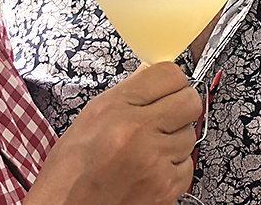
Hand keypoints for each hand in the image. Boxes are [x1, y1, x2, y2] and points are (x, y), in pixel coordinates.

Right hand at [27, 62, 201, 204]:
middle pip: (189, 101)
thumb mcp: (89, 119)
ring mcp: (154, 161)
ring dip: (175, 140)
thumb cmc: (70, 171)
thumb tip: (148, 75)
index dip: (170, 81)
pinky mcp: (165, 187)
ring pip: (190, 135)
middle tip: (167, 115)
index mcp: (115, 109)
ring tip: (148, 148)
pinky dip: (174, 167)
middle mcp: (137, 132)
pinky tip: (151, 169)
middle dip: (181, 105)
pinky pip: (187, 165)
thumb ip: (124, 94)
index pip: (169, 74)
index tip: (166, 88)